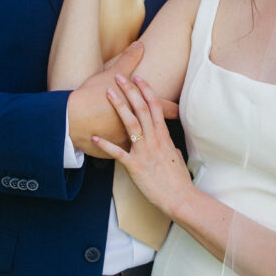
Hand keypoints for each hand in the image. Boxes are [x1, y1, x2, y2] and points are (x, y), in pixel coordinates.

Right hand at [67, 44, 178, 155]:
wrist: (70, 120)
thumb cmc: (91, 96)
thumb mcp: (110, 75)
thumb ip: (128, 60)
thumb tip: (139, 44)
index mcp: (137, 109)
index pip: (161, 109)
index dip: (172, 109)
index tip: (179, 111)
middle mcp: (135, 127)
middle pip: (154, 130)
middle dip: (163, 131)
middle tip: (171, 133)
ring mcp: (124, 142)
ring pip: (139, 145)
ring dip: (145, 144)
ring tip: (149, 144)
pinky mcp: (111, 151)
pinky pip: (120, 154)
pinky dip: (122, 151)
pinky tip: (124, 152)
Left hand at [92, 74, 192, 217]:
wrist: (180, 198)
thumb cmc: (178, 180)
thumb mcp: (175, 156)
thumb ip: (169, 145)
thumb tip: (167, 140)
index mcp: (164, 136)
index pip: (155, 107)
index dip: (146, 90)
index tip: (138, 77)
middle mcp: (155, 140)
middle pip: (142, 109)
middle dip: (130, 91)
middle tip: (120, 77)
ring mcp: (145, 152)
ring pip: (131, 124)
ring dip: (119, 107)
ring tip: (109, 94)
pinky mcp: (135, 166)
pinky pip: (119, 153)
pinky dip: (106, 145)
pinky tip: (96, 137)